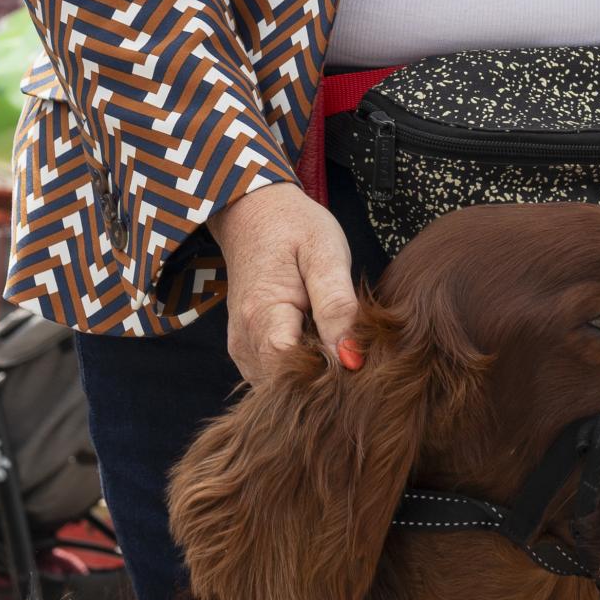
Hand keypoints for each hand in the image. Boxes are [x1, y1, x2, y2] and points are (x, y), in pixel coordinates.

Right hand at [213, 182, 360, 387]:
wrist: (254, 212)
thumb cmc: (294, 228)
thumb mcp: (325, 255)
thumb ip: (337, 306)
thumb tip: (352, 359)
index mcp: (262, 316)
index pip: (292, 373)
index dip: (327, 376)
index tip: (358, 361)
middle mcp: (244, 341)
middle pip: (286, 385)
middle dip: (322, 381)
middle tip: (356, 354)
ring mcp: (242, 348)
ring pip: (280, 386)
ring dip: (311, 377)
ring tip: (339, 347)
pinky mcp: (246, 350)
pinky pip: (273, 376)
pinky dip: (298, 370)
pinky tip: (321, 348)